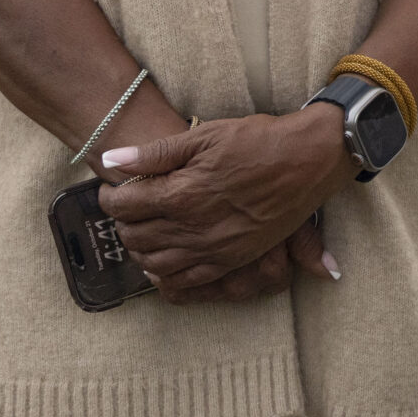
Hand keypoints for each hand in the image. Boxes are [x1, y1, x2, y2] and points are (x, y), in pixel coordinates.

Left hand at [98, 109, 354, 301]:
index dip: (110, 196)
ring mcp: (212, 249)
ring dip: (139, 250)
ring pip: (155, 263)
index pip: (124, 205)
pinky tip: (161, 262)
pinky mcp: (231, 260)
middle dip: (121, 223)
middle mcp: (192, 229)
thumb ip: (155, 153)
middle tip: (125, 207)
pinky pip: (186, 281)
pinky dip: (165, 275)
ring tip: (141, 231)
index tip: (111, 187)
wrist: (308, 160)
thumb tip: (112, 160)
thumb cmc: (258, 141)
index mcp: (181, 194)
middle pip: (135, 237)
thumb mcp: (205, 135)